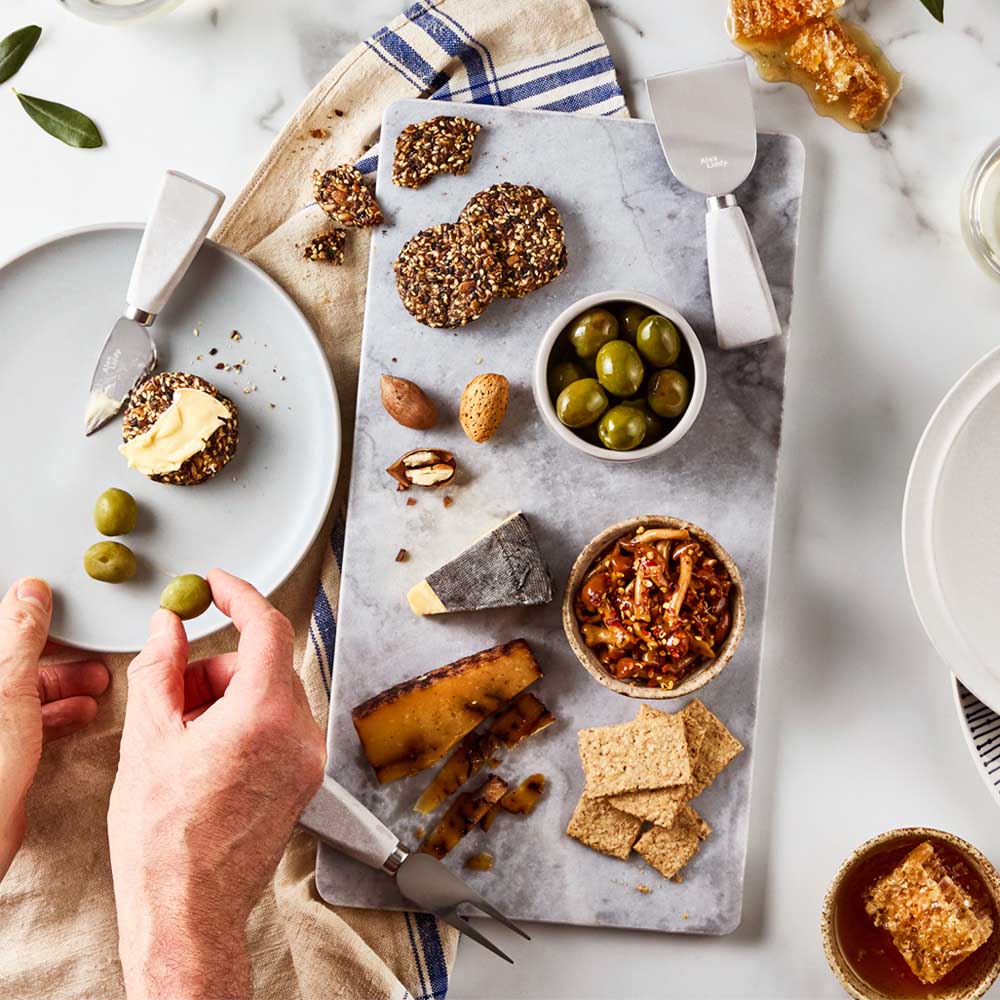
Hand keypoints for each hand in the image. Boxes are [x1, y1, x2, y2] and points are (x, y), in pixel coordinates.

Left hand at [0, 578, 108, 880]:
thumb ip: (21, 636)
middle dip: (55, 650)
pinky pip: (32, 718)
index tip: (58, 607)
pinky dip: (60, 711)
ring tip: (96, 680)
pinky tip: (84, 711)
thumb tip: (30, 592)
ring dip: (63, 681)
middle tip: (87, 645)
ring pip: (25, 688)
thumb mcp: (9, 687)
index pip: (1, 629)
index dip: (27, 613)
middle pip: (13, 656)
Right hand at [108, 569, 325, 999]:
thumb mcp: (149, 739)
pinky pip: (280, 726)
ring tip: (186, 734)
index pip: (267, 626)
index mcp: (265, 714)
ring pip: (273, 695)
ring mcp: (307, 759)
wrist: (189, 909)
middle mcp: (299, 733)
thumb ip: (160, 669)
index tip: (219, 584)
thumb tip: (169, 628)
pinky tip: (209, 752)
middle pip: (266, 664)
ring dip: (230, 696)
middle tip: (176, 690)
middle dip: (218, 666)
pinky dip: (247, 721)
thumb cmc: (167, 840)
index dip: (240, 595)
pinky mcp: (306, 779)